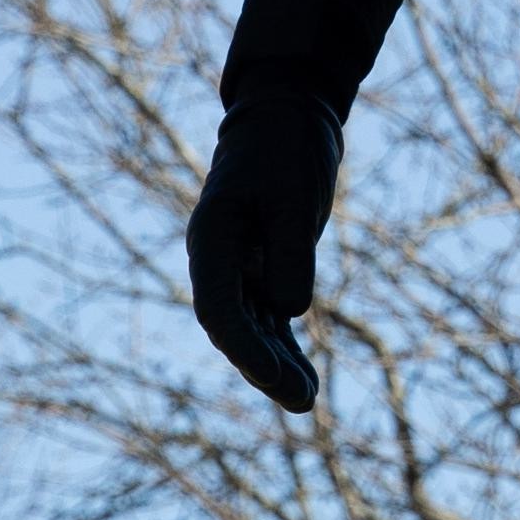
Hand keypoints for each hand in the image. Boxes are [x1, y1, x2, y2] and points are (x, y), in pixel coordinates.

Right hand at [186, 89, 342, 412]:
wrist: (289, 118)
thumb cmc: (287, 147)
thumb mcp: (294, 193)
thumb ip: (290, 250)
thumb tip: (288, 309)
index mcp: (211, 237)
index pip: (217, 305)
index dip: (241, 346)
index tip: (270, 374)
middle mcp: (218, 260)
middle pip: (233, 327)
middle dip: (261, 366)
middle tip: (297, 398)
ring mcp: (240, 269)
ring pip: (253, 331)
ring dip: (277, 367)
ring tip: (306, 401)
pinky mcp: (266, 272)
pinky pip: (272, 322)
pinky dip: (288, 351)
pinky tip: (308, 384)